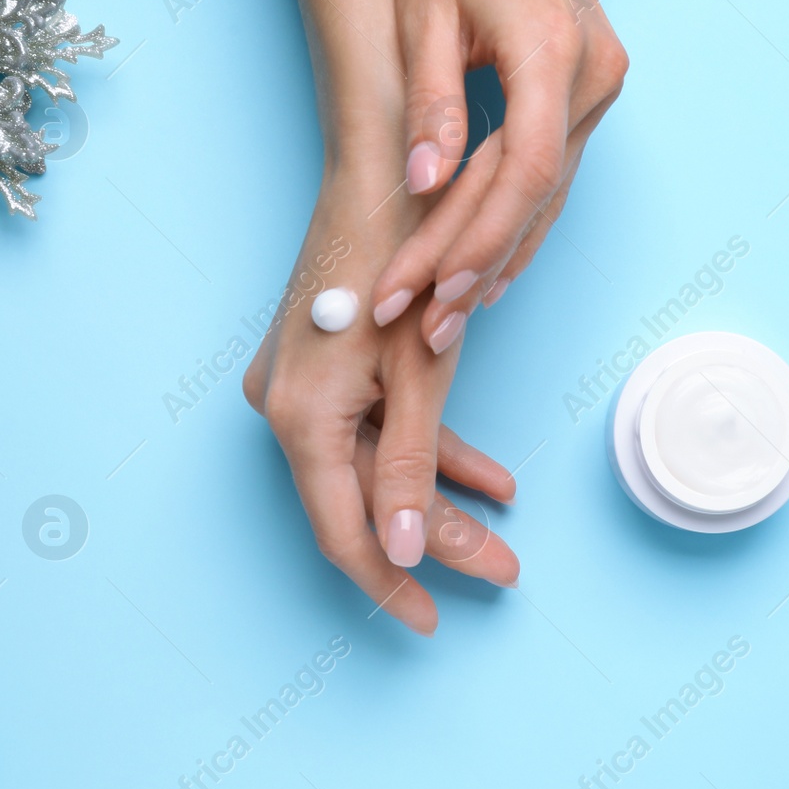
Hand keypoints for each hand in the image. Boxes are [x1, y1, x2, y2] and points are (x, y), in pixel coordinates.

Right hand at [243, 159, 518, 635]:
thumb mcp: (421, 376)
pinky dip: (426, 448)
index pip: (344, 532)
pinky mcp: (323, 362)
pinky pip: (372, 425)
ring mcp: (299, 384)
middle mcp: (283, 406)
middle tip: (503, 572)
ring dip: (440, 497)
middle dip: (438, 541)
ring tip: (506, 530)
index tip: (434, 622)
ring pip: (375, 464)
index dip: (391, 583)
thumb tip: (408, 553)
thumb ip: (412, 471)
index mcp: (297, 418)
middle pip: (364, 500)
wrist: (383, 166)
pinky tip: (487, 476)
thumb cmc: (404, 261)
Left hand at [369, 0, 630, 347]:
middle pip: (534, 193)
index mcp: (552, 50)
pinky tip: (490, 268)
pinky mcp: (591, 91)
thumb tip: (426, 184)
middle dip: (474, 263)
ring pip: (548, 193)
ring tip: (449, 316)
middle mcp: (592, 77)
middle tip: (422, 323)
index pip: (525, 170)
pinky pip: (553, 171)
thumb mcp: (423, 8)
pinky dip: (518, 220)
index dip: (479, 240)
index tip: (430, 288)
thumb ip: (430, 103)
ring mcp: (600, 86)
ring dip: (498, 255)